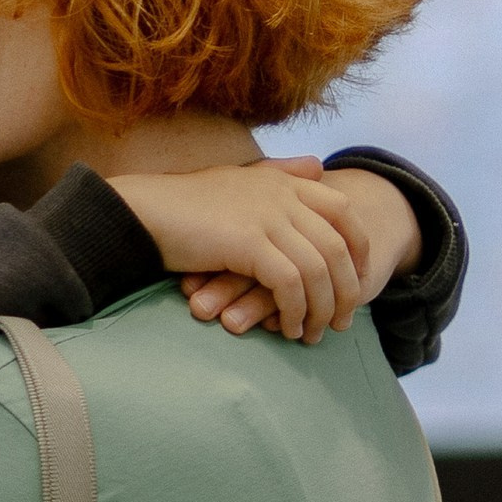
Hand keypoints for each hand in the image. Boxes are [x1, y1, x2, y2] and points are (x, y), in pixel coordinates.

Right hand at [111, 156, 375, 342]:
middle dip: (345, 290)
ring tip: (312, 334)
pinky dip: (294, 311)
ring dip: (319, 309)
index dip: (359, 249)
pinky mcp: (248, 243)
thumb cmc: (186, 202)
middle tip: (340, 322)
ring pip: (318, 270)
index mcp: (284, 180)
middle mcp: (283, 195)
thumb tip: (317, 167)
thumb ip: (281, 172)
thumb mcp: (241, 178)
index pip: (344, 211)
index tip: (358, 281)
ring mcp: (267, 217)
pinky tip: (286, 327)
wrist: (142, 211)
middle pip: (338, 247)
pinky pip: (290, 284)